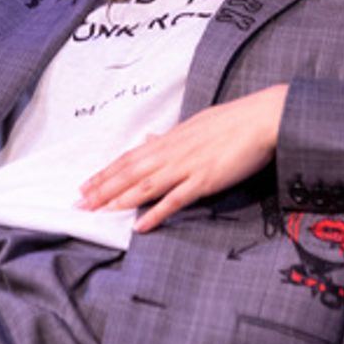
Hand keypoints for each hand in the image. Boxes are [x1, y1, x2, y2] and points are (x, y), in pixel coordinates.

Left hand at [77, 84, 288, 231]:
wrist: (264, 118)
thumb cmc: (235, 120)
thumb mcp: (197, 124)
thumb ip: (172, 136)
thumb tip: (150, 138)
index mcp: (172, 138)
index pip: (131, 157)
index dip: (106, 172)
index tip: (86, 184)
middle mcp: (174, 151)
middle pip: (131, 171)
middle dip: (103, 188)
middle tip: (79, 203)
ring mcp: (188, 166)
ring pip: (146, 185)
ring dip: (119, 199)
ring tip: (98, 212)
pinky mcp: (205, 180)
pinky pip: (176, 199)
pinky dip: (156, 213)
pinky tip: (140, 225)